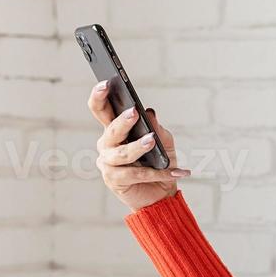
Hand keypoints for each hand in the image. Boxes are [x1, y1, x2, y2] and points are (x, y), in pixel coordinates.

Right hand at [88, 81, 188, 211]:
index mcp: (114, 129)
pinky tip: (176, 170)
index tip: (106, 83)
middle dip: (121, 121)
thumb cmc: (159, 162)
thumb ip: (157, 127)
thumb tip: (150, 112)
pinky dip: (157, 172)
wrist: (162, 193)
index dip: (99, 96)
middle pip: (110, 130)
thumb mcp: (165, 142)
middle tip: (133, 112)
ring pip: (122, 153)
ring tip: (152, 140)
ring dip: (138, 147)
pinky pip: (136, 174)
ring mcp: (108, 164)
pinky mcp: (114, 181)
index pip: (100, 109)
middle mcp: (107, 145)